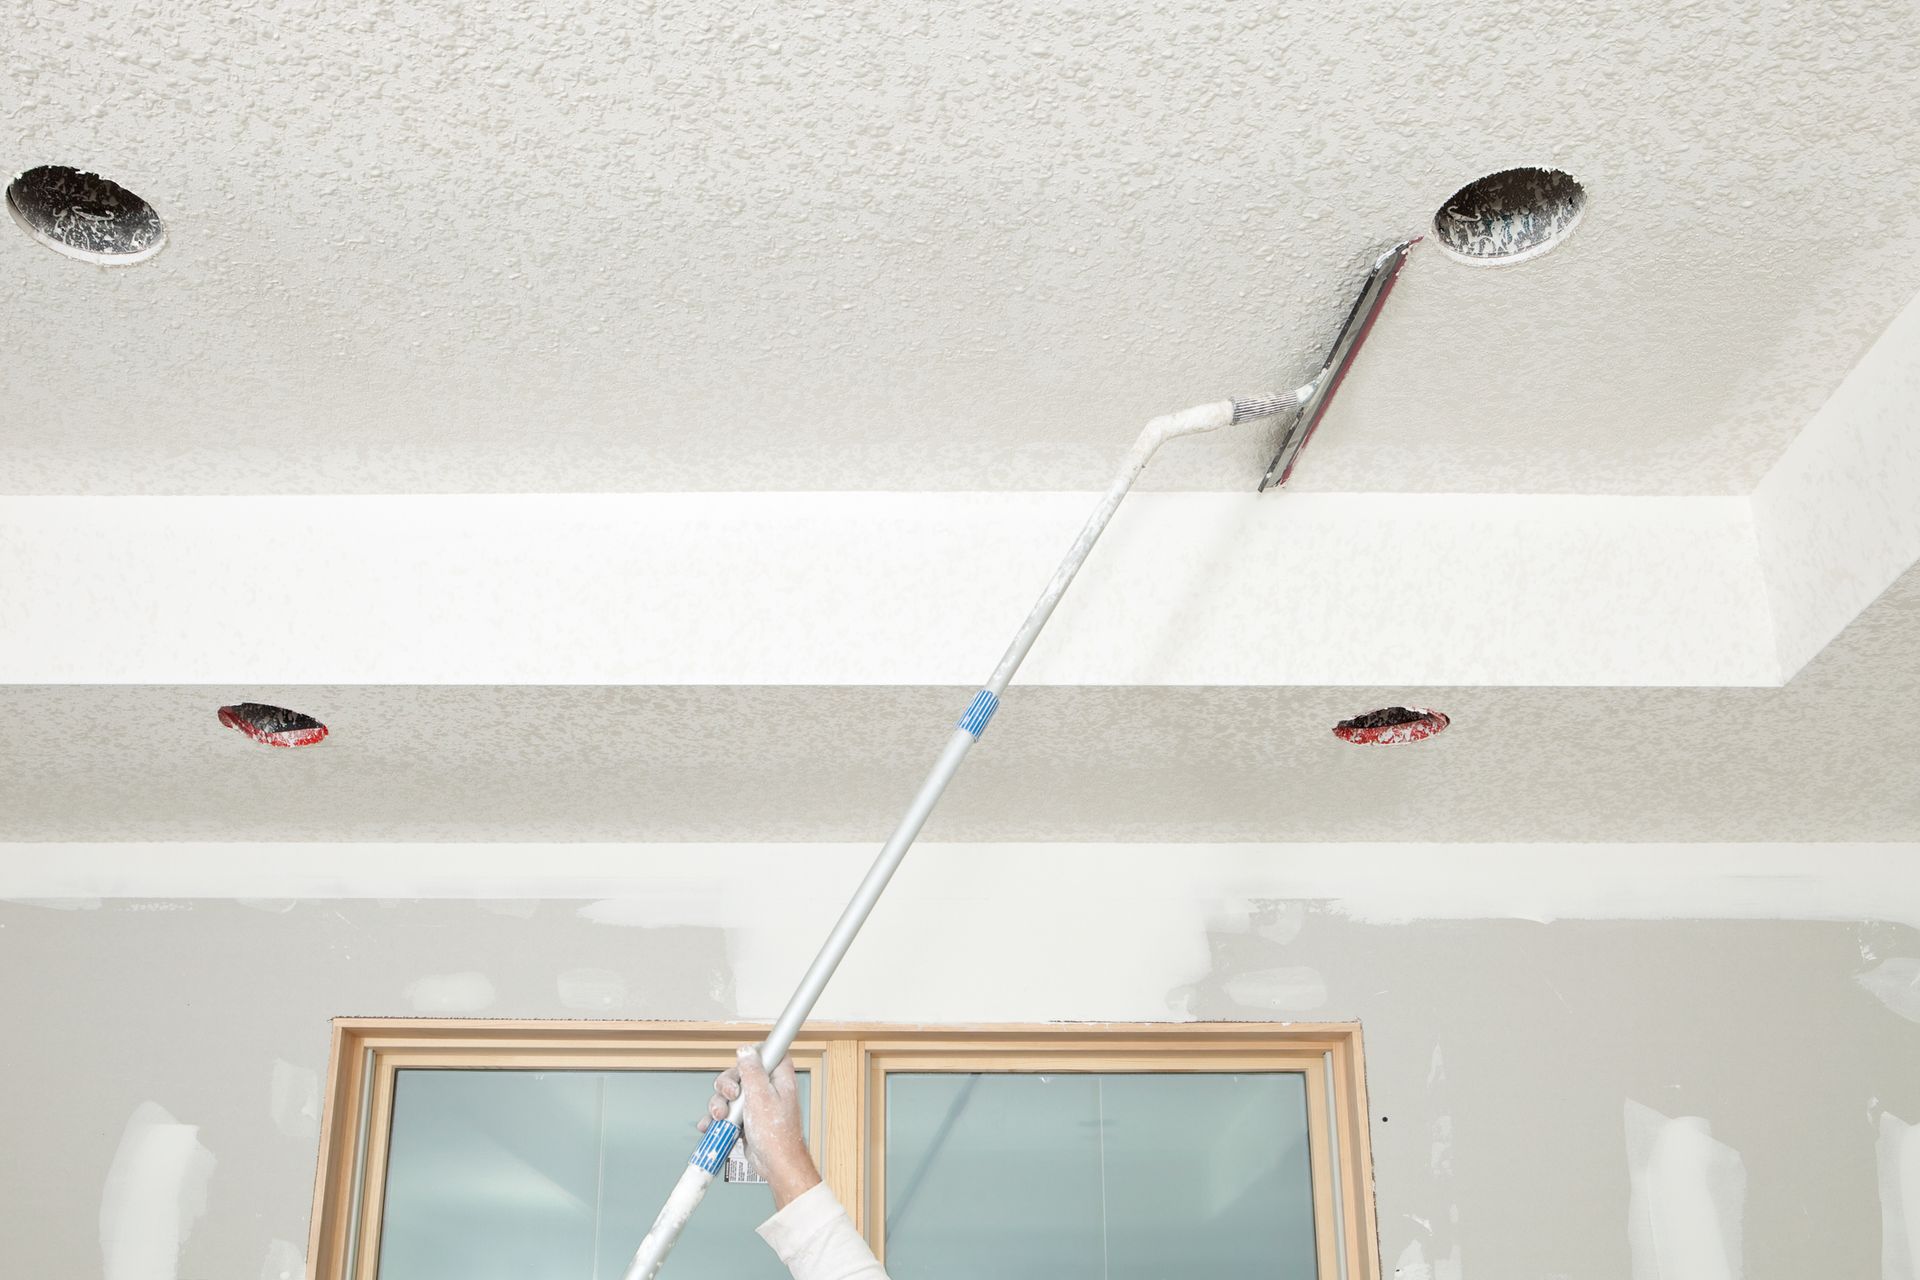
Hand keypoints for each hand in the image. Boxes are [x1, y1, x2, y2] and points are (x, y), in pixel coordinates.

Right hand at [700, 1046, 820, 1207]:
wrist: (775, 1163)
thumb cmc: (776, 1135)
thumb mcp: (761, 1096)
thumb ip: (752, 1071)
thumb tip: (746, 1051)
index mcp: (778, 1078)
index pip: (767, 1053)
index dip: (752, 1054)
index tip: (741, 1064)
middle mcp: (768, 1088)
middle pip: (740, 1073)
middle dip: (727, 1086)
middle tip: (730, 1097)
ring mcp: (756, 1103)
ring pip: (730, 1094)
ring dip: (719, 1105)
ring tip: (720, 1117)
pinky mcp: (746, 1118)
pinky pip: (727, 1111)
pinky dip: (717, 1118)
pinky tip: (712, 1125)